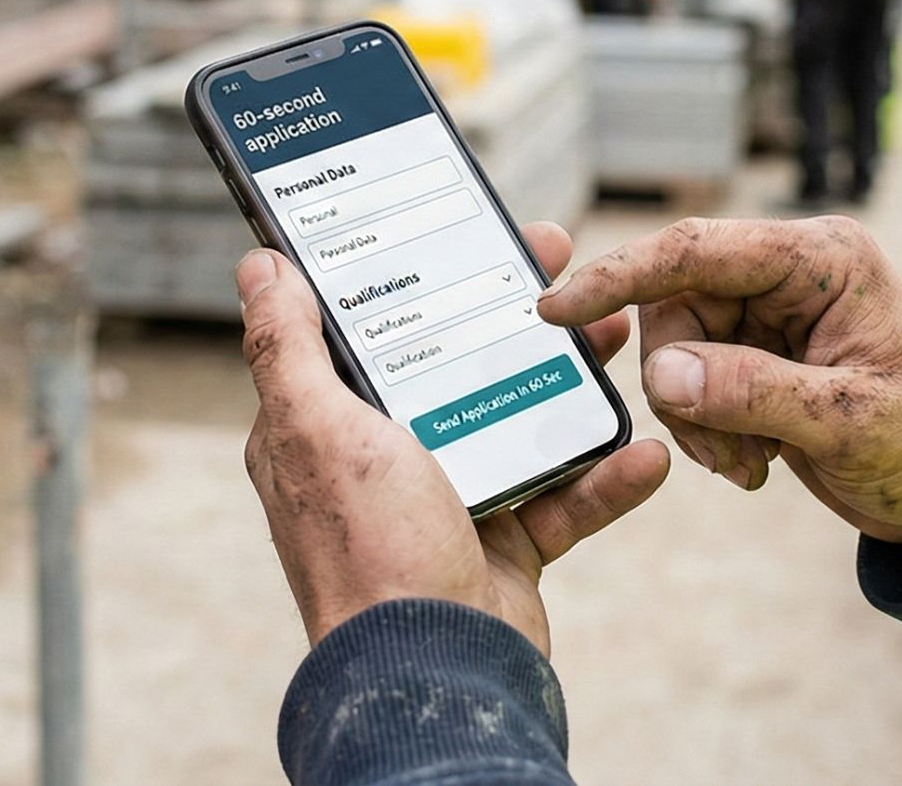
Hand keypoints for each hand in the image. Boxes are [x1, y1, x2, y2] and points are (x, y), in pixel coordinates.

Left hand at [237, 223, 670, 654]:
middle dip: (514, 312)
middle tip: (560, 258)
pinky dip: (606, 477)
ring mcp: (451, 503)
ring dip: (574, 379)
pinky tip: (643, 450)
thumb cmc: (368, 554)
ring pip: (520, 419)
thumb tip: (258, 268)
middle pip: (457, 363)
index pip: (373, 330)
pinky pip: (565, 499)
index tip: (468, 228)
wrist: (434, 674)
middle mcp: (386, 462)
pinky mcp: (506, 547)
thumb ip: (288, 348)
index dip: (418, 274)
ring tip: (622, 333)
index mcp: (330, 429)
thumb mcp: (318, 431)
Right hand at [538, 216, 901, 559]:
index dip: (621, 274)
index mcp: (823, 258)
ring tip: (746, 463)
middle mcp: (792, 272)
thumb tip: (663, 373)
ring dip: (695, 415)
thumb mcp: (845, 422)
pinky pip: (694, 378)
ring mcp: (774, 312)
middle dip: (682, 382)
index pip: (697, 248)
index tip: (557, 307)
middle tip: (721, 450)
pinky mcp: (762, 353)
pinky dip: (707, 427)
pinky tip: (753, 462)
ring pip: (677, 345)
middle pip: (675, 302)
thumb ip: (751, 392)